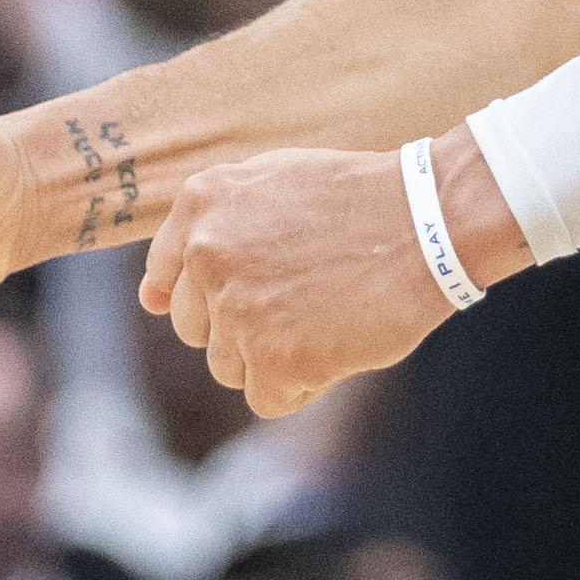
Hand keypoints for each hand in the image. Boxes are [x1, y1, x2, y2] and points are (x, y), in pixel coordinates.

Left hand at [147, 140, 516, 415]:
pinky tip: (338, 346)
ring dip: (274, 355)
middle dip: (247, 323)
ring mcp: (238, 309)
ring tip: (328, 315)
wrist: (431, 220)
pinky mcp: (275, 359)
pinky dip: (302, 384)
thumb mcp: (274, 182)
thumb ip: (209, 228)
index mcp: (202, 203)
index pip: (169, 277)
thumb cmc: (362, 200)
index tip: (253, 292)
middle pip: (200, 328)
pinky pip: (266, 397)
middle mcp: (207, 254)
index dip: (214, 292)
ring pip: (229, 366)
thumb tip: (148, 302)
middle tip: (309, 296)